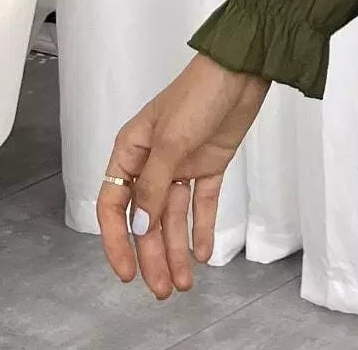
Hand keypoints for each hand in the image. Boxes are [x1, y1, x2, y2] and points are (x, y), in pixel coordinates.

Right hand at [97, 53, 271, 299]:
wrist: (243, 69)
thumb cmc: (199, 91)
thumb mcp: (170, 141)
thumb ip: (154, 186)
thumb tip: (140, 227)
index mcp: (131, 150)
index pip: (113, 205)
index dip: (117, 241)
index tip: (127, 271)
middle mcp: (153, 161)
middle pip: (146, 219)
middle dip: (152, 255)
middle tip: (162, 288)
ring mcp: (181, 163)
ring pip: (173, 216)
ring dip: (176, 249)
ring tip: (183, 282)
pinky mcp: (209, 164)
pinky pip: (201, 203)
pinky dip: (202, 227)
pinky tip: (203, 253)